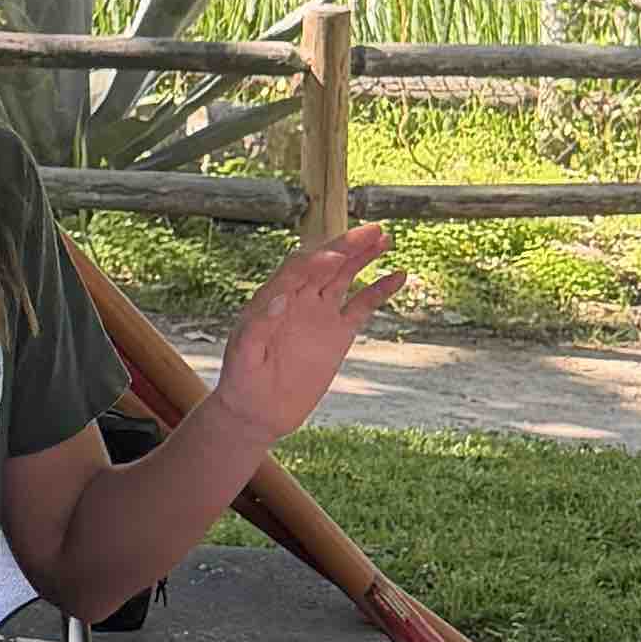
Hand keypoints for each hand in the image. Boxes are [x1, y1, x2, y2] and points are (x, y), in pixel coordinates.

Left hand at [211, 224, 402, 447]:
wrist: (258, 411)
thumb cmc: (242, 381)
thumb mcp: (243, 354)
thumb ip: (259, 326)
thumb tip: (280, 299)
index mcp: (272, 297)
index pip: (297, 269)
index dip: (316, 261)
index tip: (335, 257)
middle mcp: (298, 298)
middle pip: (325, 263)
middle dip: (348, 246)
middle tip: (373, 230)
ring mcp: (319, 314)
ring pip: (345, 276)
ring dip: (363, 256)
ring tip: (385, 238)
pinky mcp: (338, 334)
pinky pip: (362, 306)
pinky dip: (379, 290)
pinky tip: (398, 275)